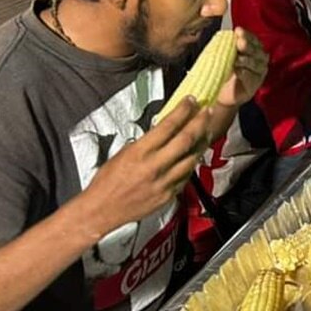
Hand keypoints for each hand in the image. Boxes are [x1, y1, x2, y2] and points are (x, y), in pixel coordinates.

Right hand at [74, 98, 211, 236]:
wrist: (102, 209)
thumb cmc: (108, 180)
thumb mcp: (124, 153)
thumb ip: (146, 142)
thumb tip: (163, 130)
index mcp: (140, 152)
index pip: (168, 125)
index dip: (183, 110)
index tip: (191, 101)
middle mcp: (154, 166)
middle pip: (186, 139)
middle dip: (200, 122)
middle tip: (207, 111)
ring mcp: (164, 182)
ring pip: (192, 158)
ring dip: (202, 142)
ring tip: (207, 131)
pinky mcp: (169, 195)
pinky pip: (187, 176)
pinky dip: (192, 163)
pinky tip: (196, 155)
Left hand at [214, 27, 266, 109]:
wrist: (221, 94)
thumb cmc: (223, 71)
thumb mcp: (223, 56)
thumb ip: (226, 46)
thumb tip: (224, 34)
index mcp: (252, 49)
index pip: (253, 39)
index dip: (247, 35)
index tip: (238, 31)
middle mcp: (259, 59)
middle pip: (256, 50)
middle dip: (247, 45)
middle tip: (240, 42)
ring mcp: (259, 72)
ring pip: (255, 63)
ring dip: (246, 60)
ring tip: (237, 59)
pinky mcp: (256, 84)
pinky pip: (252, 77)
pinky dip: (245, 73)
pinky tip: (238, 70)